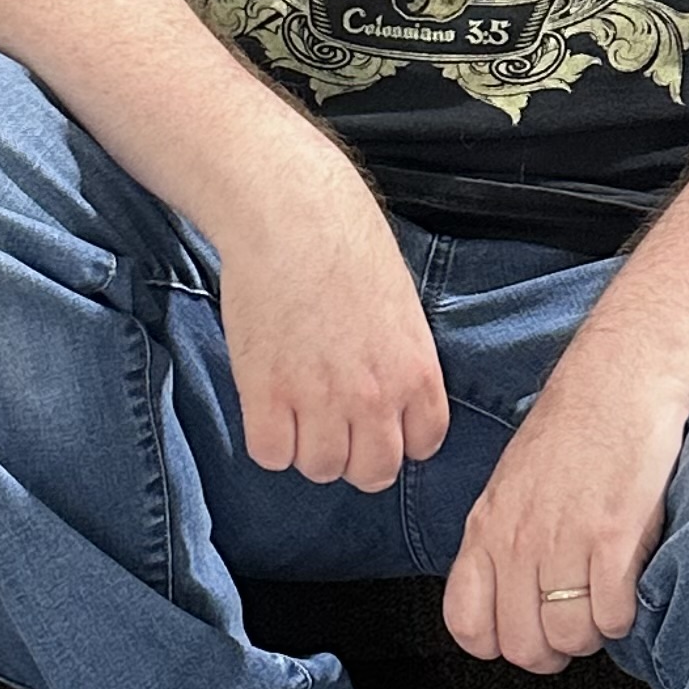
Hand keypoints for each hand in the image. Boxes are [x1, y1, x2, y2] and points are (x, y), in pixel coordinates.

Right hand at [213, 148, 449, 492]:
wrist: (291, 215)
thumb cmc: (346, 244)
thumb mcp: (401, 307)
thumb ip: (401, 362)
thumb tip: (389, 396)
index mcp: (417, 373)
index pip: (421, 446)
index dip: (395, 438)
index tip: (374, 422)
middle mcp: (375, 397)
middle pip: (372, 472)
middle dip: (353, 455)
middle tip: (331, 423)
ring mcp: (320, 400)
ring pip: (320, 469)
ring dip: (306, 447)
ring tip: (295, 407)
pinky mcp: (267, 394)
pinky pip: (271, 455)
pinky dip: (267, 439)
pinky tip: (267, 404)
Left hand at [445, 339, 686, 675]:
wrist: (619, 382)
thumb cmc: (571, 434)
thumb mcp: (511, 490)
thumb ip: (501, 546)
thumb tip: (511, 604)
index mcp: (485, 530)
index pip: (466, 625)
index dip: (498, 643)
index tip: (524, 631)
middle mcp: (517, 541)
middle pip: (523, 646)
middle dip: (554, 650)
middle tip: (574, 623)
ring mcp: (563, 541)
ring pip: (570, 638)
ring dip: (593, 633)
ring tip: (604, 602)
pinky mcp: (612, 536)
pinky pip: (613, 616)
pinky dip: (625, 614)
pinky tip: (628, 586)